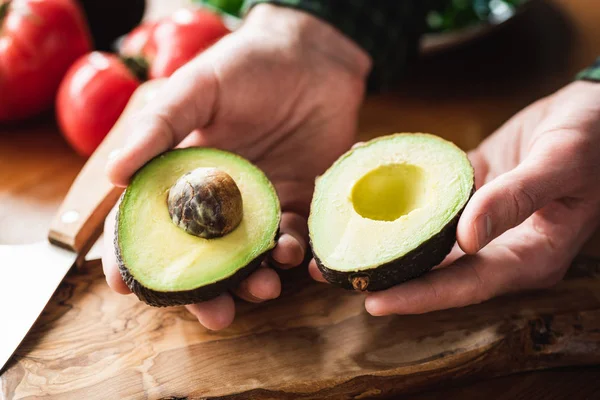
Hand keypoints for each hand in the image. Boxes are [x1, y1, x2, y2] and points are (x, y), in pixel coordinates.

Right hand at [101, 4, 370, 328]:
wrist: (311, 57)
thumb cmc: (245, 65)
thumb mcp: (196, 89)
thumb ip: (158, 128)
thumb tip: (113, 173)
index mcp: (183, 176)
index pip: (149, 225)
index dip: (132, 258)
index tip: (124, 287)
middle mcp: (218, 200)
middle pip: (203, 258)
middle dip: (206, 292)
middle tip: (213, 315)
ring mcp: (259, 205)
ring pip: (250, 258)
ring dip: (254, 281)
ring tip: (263, 290)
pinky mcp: (299, 201)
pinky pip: (295, 238)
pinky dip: (294, 253)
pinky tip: (294, 254)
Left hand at [310, 81, 599, 314]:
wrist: (597, 110)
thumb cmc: (592, 138)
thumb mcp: (560, 164)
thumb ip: (515, 199)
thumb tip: (466, 238)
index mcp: (528, 256)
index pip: (466, 286)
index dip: (420, 296)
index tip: (373, 301)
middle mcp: (498, 246)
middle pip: (436, 271)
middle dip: (385, 273)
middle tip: (331, 272)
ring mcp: (480, 222)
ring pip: (424, 237)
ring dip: (381, 236)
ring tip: (332, 235)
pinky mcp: (468, 193)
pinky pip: (426, 198)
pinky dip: (396, 192)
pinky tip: (361, 179)